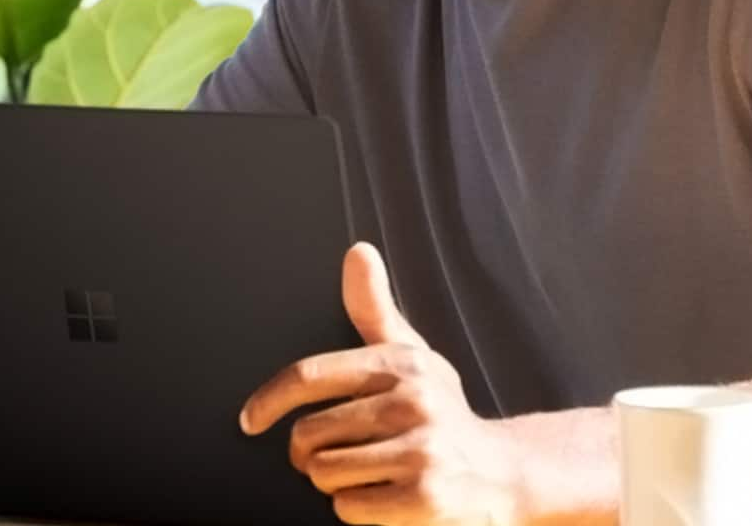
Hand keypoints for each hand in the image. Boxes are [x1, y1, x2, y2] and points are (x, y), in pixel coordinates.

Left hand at [240, 243, 527, 525]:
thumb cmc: (442, 413)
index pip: (310, 375)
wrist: (501, 472)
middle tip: (342, 454)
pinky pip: (347, 508)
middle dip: (312, 455)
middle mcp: (413, 401)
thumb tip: (357, 251)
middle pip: (308, 435)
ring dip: (336, 484)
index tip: (250, 421)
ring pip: (325, 474)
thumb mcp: (412, 355)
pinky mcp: (426, 497)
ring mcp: (422, 450)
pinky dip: (357, 510)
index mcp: (401, 363)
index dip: (269, 400)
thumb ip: (374, 308)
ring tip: (372, 473)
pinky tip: (387, 497)